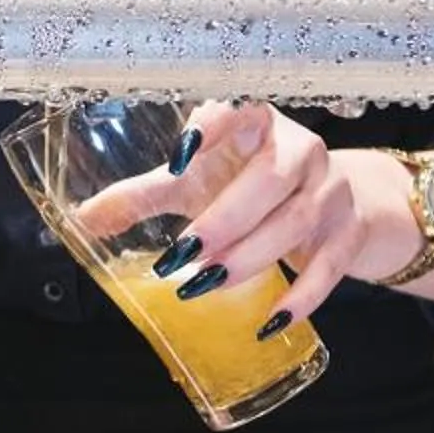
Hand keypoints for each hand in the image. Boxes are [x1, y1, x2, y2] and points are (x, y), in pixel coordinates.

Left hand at [76, 103, 420, 324]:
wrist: (341, 197)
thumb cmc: (250, 181)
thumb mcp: (198, 181)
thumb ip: (145, 195)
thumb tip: (83, 220)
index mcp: (257, 123)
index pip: (240, 111)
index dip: (213, 129)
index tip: (177, 156)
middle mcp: (301, 150)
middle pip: (272, 179)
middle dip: (226, 219)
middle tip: (182, 253)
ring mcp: (332, 190)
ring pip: (297, 223)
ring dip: (250, 258)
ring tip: (203, 285)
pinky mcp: (350, 232)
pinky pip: (330, 267)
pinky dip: (302, 297)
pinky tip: (269, 322)